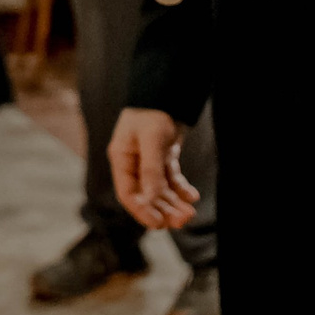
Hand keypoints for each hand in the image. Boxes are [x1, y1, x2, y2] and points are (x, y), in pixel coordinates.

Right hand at [110, 106, 200, 229]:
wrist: (168, 90)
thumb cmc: (153, 112)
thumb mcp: (151, 140)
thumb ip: (151, 169)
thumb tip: (151, 199)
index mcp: (121, 158)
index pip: (128, 193)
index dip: (142, 211)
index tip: (158, 224)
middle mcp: (133, 163)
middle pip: (146, 195)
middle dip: (163, 209)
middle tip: (181, 221)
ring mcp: (149, 161)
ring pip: (160, 189)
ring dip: (174, 203)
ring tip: (188, 214)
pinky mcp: (164, 157)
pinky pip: (171, 178)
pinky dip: (181, 188)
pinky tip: (192, 196)